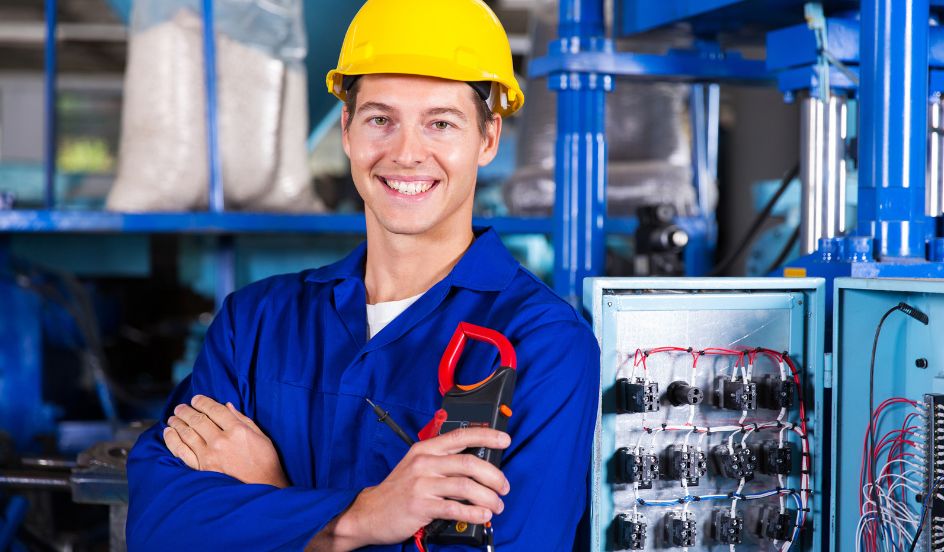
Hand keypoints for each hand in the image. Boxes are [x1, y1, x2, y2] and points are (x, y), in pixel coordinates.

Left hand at [163, 394, 288, 487]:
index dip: (203, 402)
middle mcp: (221, 441)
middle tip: (180, 407)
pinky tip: (169, 433)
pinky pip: (182, 452)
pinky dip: (173, 440)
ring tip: (173, 417)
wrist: (262, 488)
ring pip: (187, 433)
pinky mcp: (201, 469)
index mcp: (237, 430)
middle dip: (187, 411)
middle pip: (198, 420)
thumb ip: (243, 420)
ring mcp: (209, 456)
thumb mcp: (261, 436)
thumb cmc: (265, 462)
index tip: (196, 399)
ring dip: (178, 422)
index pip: (214, 410)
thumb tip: (227, 406)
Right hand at [310, 427, 510, 550]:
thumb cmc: (399, 489)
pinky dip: (474, 513)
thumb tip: (478, 464)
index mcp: (426, 448)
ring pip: (466, 486)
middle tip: (503, 487)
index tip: (504, 441)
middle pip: (469, 463)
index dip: (486, 436)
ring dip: (488, 498)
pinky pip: (455, 508)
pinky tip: (482, 516)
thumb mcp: (418, 466)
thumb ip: (443, 461)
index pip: (461, 435)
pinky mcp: (421, 506)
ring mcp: (422, 484)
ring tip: (496, 506)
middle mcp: (425, 462)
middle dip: (494, 476)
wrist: (370, 512)